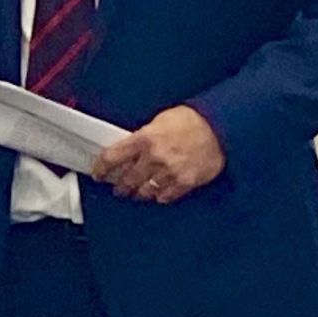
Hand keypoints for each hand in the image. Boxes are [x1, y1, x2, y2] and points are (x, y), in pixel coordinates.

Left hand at [92, 105, 224, 204]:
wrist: (220, 126)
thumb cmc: (191, 120)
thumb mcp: (159, 121)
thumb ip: (142, 137)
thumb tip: (129, 150)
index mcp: (143, 139)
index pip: (111, 158)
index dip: (100, 169)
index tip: (97, 174)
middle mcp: (153, 158)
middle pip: (126, 180)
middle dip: (120, 186)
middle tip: (118, 188)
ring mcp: (169, 172)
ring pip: (144, 191)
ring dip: (138, 193)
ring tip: (137, 192)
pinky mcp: (185, 182)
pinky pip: (165, 196)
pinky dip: (159, 196)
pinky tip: (158, 193)